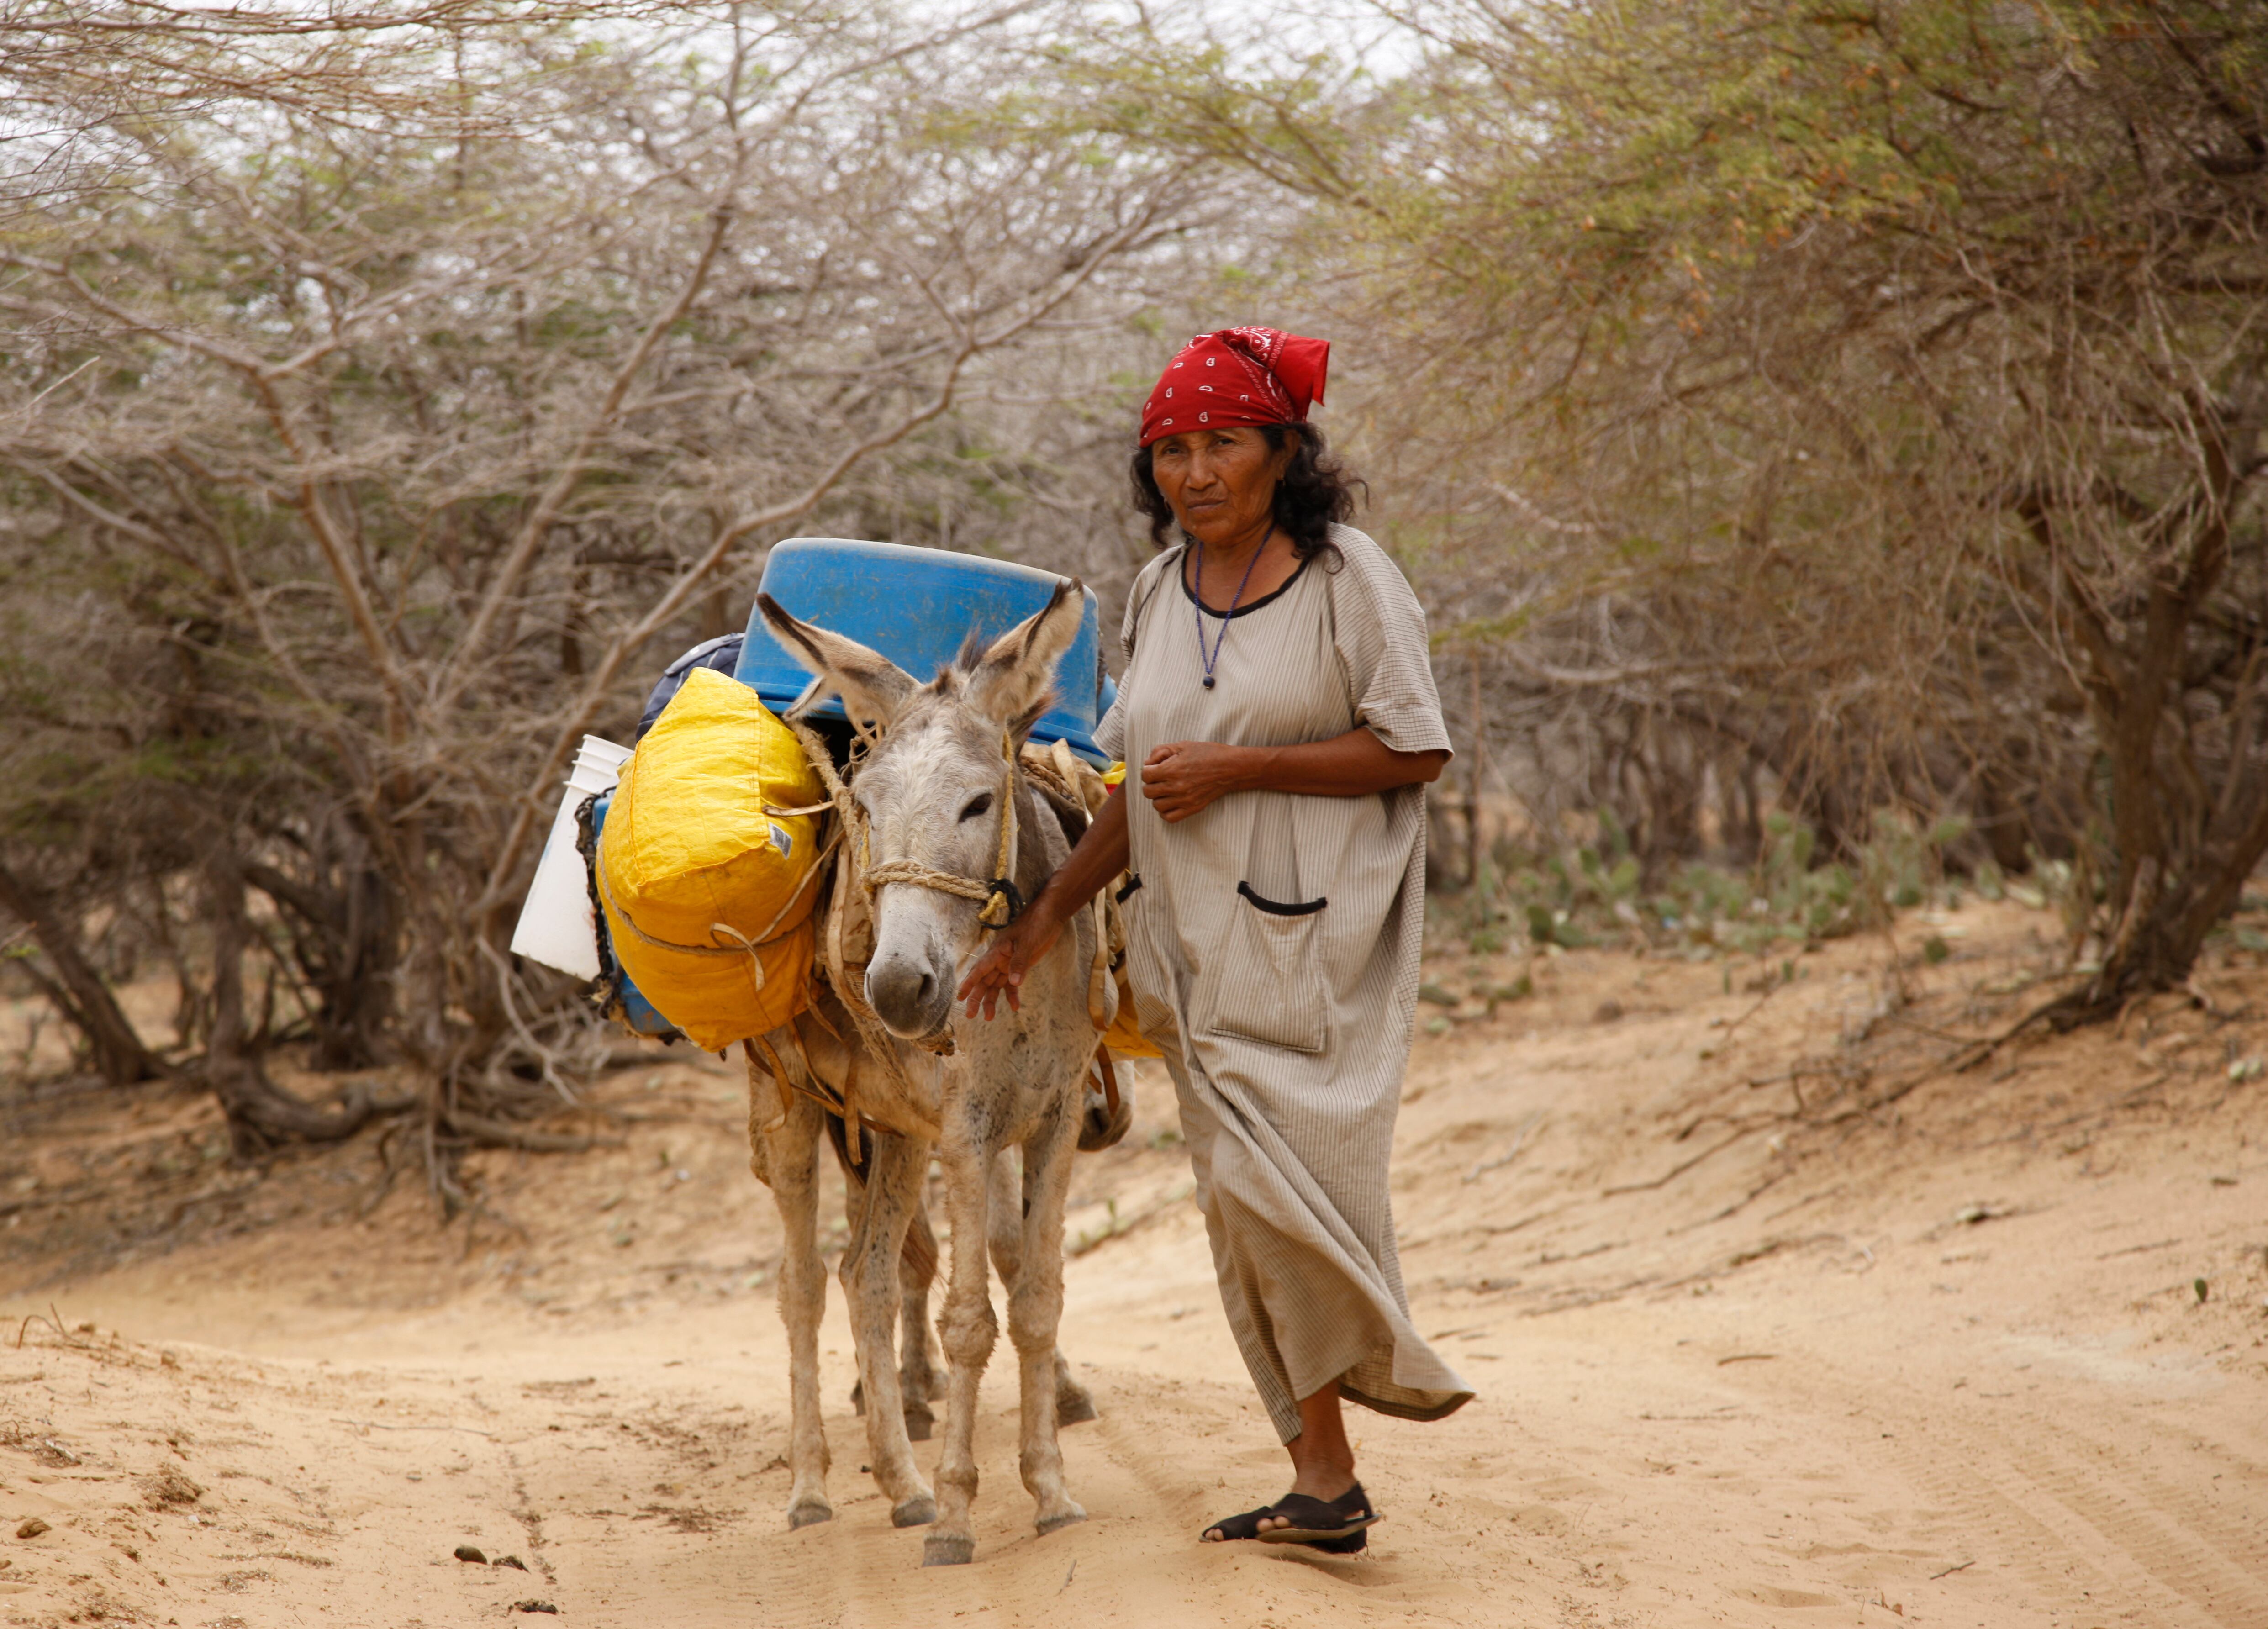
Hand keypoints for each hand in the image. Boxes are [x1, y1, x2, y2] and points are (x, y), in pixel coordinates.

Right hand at [956, 902, 1067, 1019]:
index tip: (960, 996)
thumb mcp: (1028, 943)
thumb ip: (1020, 963)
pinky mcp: (1019, 966)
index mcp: (997, 951)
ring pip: (995, 985)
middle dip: (976, 998)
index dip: (969, 983)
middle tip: (970, 1015)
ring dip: (991, 1000)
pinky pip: (1012, 984)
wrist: (1049, 915)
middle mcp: (999, 959)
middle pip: (984, 981)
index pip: (979, 969)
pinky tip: (1015, 1007)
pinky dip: (1012, 995)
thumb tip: (1014, 983)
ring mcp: (1008, 963)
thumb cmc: (1036, 924)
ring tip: (989, 1018)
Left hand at [1141, 740, 1249, 822]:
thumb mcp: (1183, 745)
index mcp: (1172, 769)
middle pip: (1148, 792)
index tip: (1155, 768)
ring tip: (1166, 790)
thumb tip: (1147, 762)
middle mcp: (1177, 787)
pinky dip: (1166, 811)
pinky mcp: (1192, 808)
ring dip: (1158, 797)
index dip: (1148, 770)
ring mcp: (1184, 800)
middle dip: (1151, 784)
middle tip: (1160, 779)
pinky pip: (1169, 818)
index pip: (1145, 776)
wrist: (1230, 767)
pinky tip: (1171, 802)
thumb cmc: (1208, 753)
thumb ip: (1160, 751)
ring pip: (1156, 805)